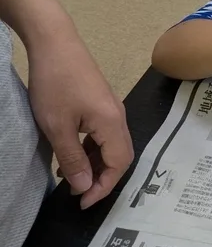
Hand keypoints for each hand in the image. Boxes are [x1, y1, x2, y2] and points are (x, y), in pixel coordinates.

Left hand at [28, 28, 132, 208]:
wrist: (56, 43)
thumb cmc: (55, 83)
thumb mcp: (57, 126)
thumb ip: (73, 158)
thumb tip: (84, 185)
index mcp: (112, 123)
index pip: (118, 164)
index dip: (103, 187)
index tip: (82, 203)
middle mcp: (119, 116)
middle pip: (121, 156)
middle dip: (103, 178)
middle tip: (79, 194)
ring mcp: (112, 108)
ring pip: (113, 145)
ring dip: (97, 164)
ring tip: (72, 177)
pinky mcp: (102, 102)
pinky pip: (105, 133)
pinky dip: (93, 149)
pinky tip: (74, 153)